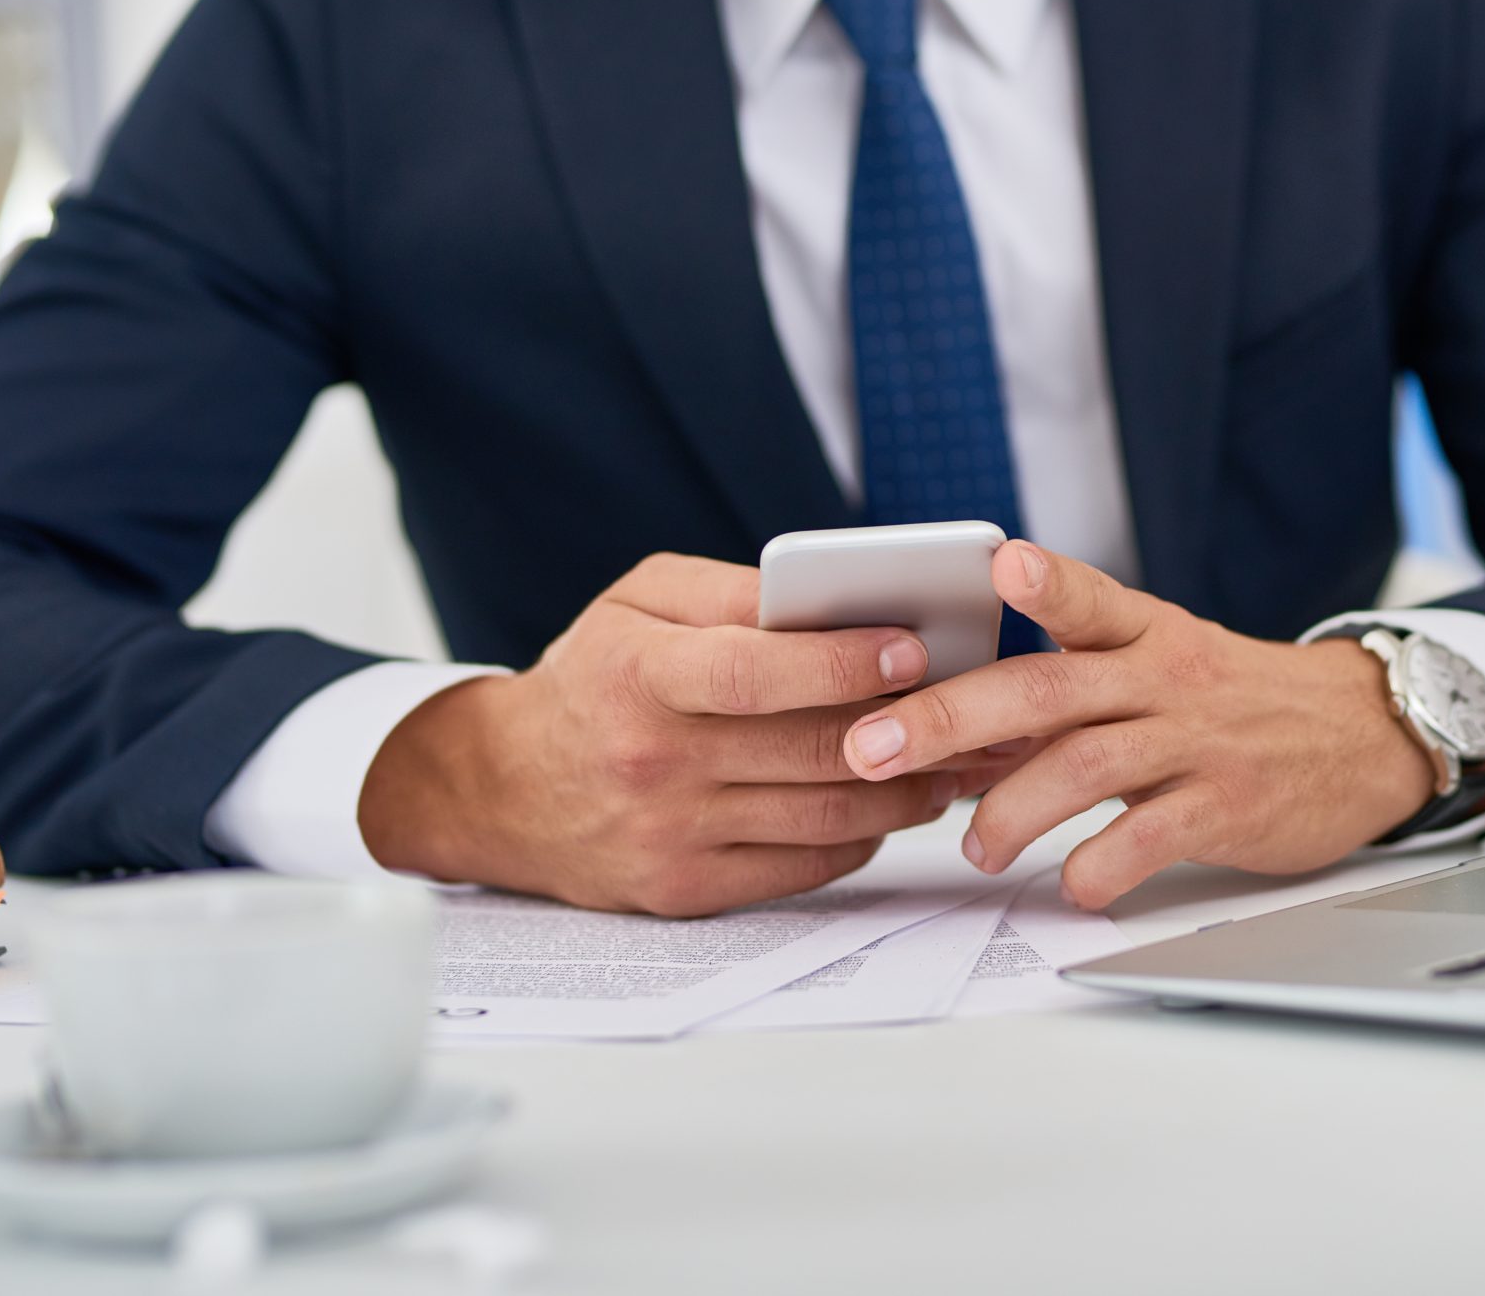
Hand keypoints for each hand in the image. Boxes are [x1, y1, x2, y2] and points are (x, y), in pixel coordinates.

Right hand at [358, 554, 962, 915]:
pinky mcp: (689, 891)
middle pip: (811, 750)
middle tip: (982, 708)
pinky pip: (807, 865)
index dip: (842, 664)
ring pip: (825, 815)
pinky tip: (895, 802)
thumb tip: (839, 595)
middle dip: (911, 729)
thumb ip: (734, 592)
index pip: (756, 673)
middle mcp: (655, 762)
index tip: (915, 649)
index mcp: (640, 676)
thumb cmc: (593, 678)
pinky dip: (865, 834)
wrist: (502, 790)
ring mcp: (673, 835)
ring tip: (962, 758)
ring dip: (910, 789)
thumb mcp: (641, 603)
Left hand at [840, 542, 1438, 908]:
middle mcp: (1165, 679)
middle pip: (1048, 692)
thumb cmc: (1230, 702)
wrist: (1358, 736)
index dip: (1049, 580)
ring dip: (1011, 811)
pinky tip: (1070, 885)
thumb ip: (1069, 688)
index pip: (1089, 599)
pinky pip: (1148, 840)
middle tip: (870, 750)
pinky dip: (1098, 868)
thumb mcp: (1159, 665)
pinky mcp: (1227, 807)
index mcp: (1144, 634)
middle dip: (950, 720)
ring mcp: (1198, 743)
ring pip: (1086, 768)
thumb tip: (953, 725)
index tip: (1003, 562)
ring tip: (975, 847)